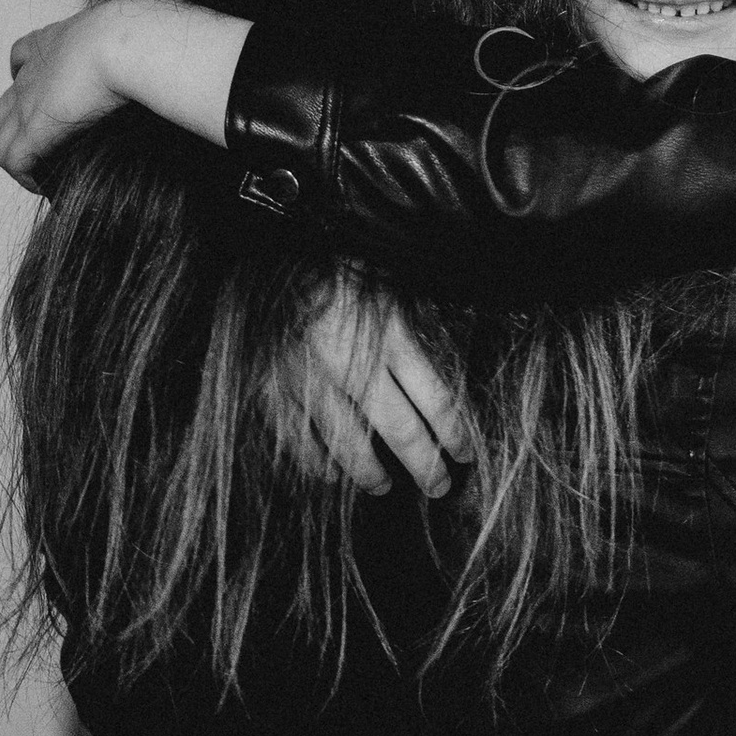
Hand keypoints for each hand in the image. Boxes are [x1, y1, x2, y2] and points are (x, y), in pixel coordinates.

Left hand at [0, 0, 249, 180]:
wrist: (134, 41)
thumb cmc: (151, 30)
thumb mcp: (145, 25)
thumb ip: (154, 39)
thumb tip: (193, 46)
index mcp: (57, 39)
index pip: (24, 57)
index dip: (34, 80)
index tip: (57, 98)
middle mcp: (35, 69)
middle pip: (6, 100)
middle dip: (21, 123)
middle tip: (55, 144)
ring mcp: (29, 99)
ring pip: (0, 132)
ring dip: (22, 152)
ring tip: (49, 170)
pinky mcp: (34, 129)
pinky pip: (12, 161)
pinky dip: (27, 175)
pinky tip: (50, 185)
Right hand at [288, 282, 472, 499]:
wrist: (270, 248)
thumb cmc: (338, 261)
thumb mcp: (390, 283)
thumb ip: (413, 325)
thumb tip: (442, 360)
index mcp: (390, 337)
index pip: (435, 399)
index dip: (455, 432)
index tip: (465, 454)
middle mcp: (355, 366)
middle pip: (400, 431)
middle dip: (425, 465)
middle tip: (438, 486)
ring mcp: (313, 381)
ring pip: (349, 444)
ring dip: (371, 474)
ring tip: (385, 487)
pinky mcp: (275, 387)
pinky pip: (299, 437)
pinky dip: (316, 461)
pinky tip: (330, 474)